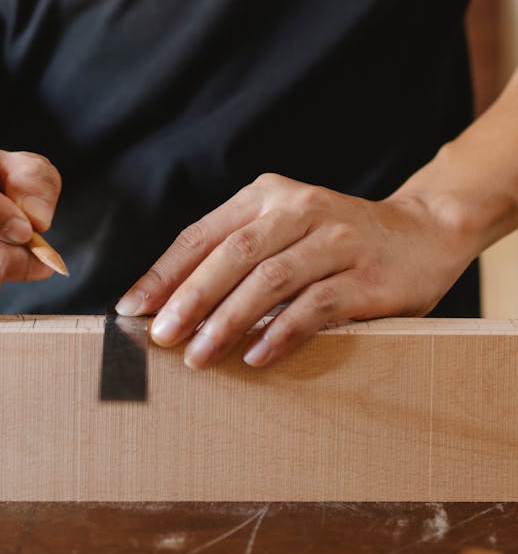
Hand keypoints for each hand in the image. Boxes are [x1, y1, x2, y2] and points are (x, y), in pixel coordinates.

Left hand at [116, 173, 474, 368]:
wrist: (421, 232)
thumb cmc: (335, 239)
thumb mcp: (284, 228)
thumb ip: (237, 253)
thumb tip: (171, 303)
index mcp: (267, 196)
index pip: (203, 233)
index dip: (164, 271)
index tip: (131, 307)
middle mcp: (299, 209)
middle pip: (232, 253)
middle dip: (189, 297)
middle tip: (160, 337)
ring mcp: (335, 240)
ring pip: (269, 279)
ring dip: (228, 320)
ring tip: (198, 356)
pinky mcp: (365, 276)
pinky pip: (315, 305)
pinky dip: (281, 332)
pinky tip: (256, 357)